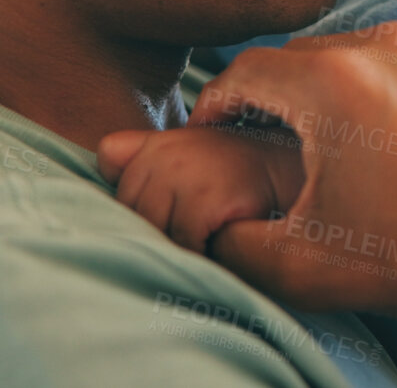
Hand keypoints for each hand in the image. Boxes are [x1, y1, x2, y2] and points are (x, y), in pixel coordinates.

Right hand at [99, 22, 396, 386]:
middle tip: (266, 141)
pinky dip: (395, 91)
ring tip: (334, 144)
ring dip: (338, 89)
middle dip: (278, 95)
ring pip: (362, 55)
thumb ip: (227, 235)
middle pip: (303, 56)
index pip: (245, 71)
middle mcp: (388, 47)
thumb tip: (188, 217)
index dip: (216, 103)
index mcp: (333, 83)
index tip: (210, 130)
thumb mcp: (296, 261)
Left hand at [107, 124, 304, 253]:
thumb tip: (104, 160)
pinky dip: (200, 251)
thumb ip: (138, 151)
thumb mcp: (185, 152)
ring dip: (179, 245)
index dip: (144, 217)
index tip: (175, 216)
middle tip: (192, 232)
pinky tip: (220, 240)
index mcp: (155, 145)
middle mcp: (164, 153)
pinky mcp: (206, 197)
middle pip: (135, 217)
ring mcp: (185, 173)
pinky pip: (184, 243)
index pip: (121, 198)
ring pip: (157, 233)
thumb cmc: (236, 169)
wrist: (293, 170)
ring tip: (205, 237)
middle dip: (159, 233)